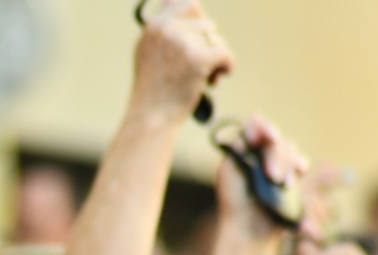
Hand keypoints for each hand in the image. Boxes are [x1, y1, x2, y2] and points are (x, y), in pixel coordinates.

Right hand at [131, 0, 233, 120]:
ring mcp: (181, 42)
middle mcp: (165, 29)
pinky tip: (216, 80)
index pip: (188, 4)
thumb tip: (186, 0)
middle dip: (208, 46)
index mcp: (154, 26)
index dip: (199, 24)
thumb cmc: (154, 92)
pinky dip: (227, 67)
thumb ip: (167, 30)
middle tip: (199, 69)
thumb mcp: (151, 54)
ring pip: (216, 39)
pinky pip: (225, 53)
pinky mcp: (197, 58)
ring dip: (216, 58)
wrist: (150, 120)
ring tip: (204, 79)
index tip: (199, 45)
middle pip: (206, 24)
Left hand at [215, 115, 307, 241]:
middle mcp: (260, 153)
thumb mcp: (229, 173)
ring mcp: (276, 164)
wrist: (248, 229)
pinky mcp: (289, 176)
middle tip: (273, 177)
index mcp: (243, 149)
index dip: (264, 128)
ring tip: (285, 185)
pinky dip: (299, 167)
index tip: (271, 137)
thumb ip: (238, 150)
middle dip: (277, 157)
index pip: (254, 127)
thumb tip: (247, 132)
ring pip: (289, 150)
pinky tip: (299, 174)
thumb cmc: (234, 203)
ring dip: (289, 164)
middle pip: (276, 141)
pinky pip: (299, 163)